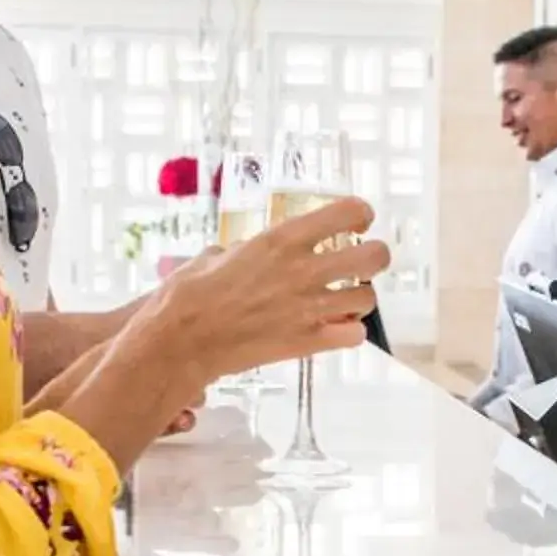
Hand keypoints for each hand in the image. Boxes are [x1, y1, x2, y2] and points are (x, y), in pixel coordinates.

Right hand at [37, 202, 381, 469]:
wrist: (181, 340)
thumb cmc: (188, 295)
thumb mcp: (213, 256)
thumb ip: (241, 252)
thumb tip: (240, 255)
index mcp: (281, 239)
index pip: (347, 213)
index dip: (359, 215)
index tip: (357, 221)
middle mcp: (303, 270)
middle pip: (373, 256)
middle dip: (375, 256)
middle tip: (365, 260)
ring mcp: (308, 308)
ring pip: (368, 298)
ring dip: (360, 298)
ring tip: (345, 300)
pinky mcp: (305, 342)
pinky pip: (354, 336)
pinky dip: (350, 333)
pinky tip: (336, 329)